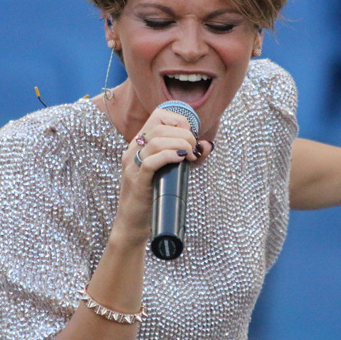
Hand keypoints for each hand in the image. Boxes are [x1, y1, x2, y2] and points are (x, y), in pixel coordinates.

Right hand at [112, 108, 213, 244]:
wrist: (133, 223)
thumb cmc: (154, 195)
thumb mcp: (172, 171)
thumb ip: (188, 156)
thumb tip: (208, 145)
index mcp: (140, 143)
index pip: (158, 116)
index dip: (179, 121)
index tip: (191, 136)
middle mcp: (133, 150)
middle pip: (159, 127)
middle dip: (183, 135)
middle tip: (194, 150)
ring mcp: (132, 165)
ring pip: (155, 141)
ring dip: (179, 145)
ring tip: (190, 156)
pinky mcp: (136, 181)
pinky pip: (150, 162)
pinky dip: (169, 156)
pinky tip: (181, 160)